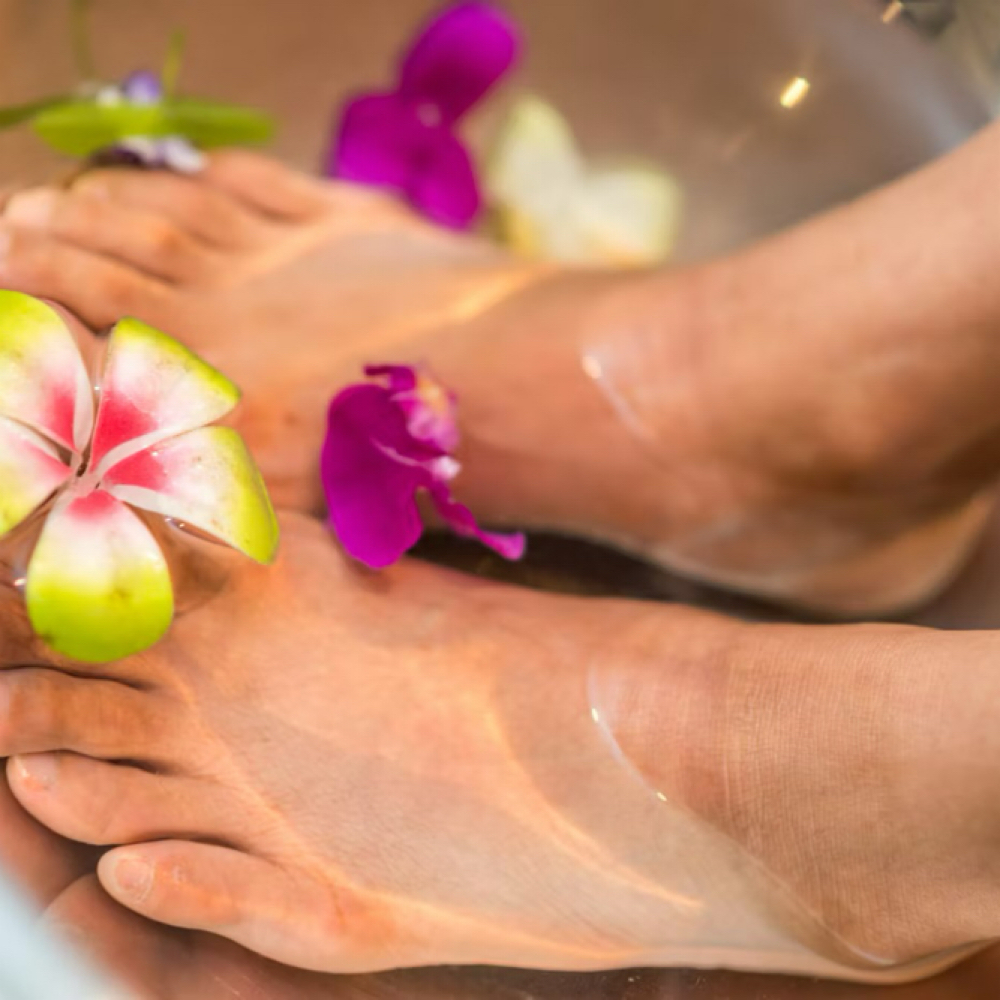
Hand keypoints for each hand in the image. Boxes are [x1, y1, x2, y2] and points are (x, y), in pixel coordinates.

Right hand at [0, 153, 544, 513]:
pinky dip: (212, 176)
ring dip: (111, 198)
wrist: (495, 388)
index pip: (86, 321)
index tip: (7, 292)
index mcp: (198, 371)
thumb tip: (127, 483)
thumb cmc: (388, 468)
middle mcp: (221, 298)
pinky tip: (192, 173)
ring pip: (169, 209)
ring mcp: (283, 251)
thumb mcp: (274, 502)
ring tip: (72, 194)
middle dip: (50, 237)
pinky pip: (256, 184)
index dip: (35, 301)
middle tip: (13, 225)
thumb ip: (191, 481)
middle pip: (111, 252)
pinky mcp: (342, 221)